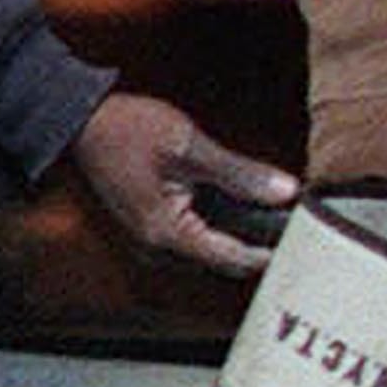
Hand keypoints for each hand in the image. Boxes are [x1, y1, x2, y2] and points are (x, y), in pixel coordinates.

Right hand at [63, 92, 295, 278]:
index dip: (272, 251)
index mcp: (166, 234)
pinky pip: (195, 239)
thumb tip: (285, 192)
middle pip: (223, 261)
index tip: (303, 236)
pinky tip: (238, 205)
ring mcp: (151, 241)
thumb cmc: (128, 130)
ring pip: (210, 252)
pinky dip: (220, 227)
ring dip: (239, 235)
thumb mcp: (189, 146)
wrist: (83, 124)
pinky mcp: (150, 228)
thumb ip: (239, 173)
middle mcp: (157, 248)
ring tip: (272, 211)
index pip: (233, 259)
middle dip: (258, 244)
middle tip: (294, 221)